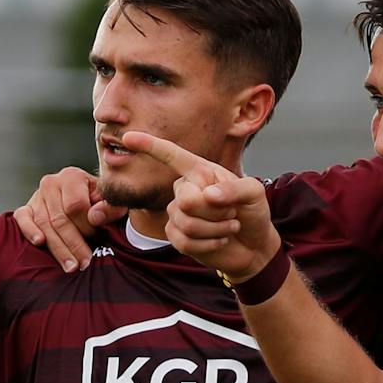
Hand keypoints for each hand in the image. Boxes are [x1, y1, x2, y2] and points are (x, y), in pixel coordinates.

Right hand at [13, 167, 114, 271]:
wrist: (85, 200)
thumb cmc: (99, 204)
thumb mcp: (111, 203)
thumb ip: (110, 208)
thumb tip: (95, 217)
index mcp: (72, 176)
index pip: (75, 205)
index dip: (87, 226)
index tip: (97, 240)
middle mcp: (51, 183)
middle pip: (60, 219)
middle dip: (74, 244)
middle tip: (84, 263)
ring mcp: (36, 196)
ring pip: (45, 225)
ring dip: (58, 248)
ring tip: (71, 266)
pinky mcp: (26, 208)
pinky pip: (22, 219)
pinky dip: (29, 230)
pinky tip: (40, 242)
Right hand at [120, 132, 277, 281]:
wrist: (253, 245)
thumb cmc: (253, 212)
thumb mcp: (255, 193)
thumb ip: (236, 188)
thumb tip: (207, 195)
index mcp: (200, 171)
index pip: (171, 155)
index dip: (149, 146)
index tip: (127, 137)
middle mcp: (185, 189)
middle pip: (186, 200)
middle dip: (215, 212)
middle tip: (232, 213)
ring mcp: (178, 212)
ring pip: (186, 223)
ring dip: (216, 229)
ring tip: (229, 226)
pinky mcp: (176, 235)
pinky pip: (184, 241)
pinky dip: (209, 244)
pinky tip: (220, 240)